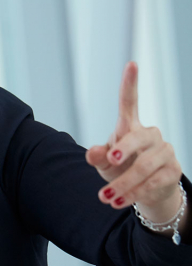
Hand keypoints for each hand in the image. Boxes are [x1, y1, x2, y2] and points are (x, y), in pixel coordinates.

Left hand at [85, 61, 183, 223]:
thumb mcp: (103, 163)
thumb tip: (93, 153)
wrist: (143, 191)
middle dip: (123, 149)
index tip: (131, 64)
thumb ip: (97, 156)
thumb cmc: (119, 169)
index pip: (130, 102)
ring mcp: (165, 152)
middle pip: (139, 137)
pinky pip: (154, 181)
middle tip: (109, 160)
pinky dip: (135, 193)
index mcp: (130, 127)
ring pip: (145, 165)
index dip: (130, 83)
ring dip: (124, 183)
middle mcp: (150, 135)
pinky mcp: (173, 170)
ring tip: (105, 197)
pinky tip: (119, 201)